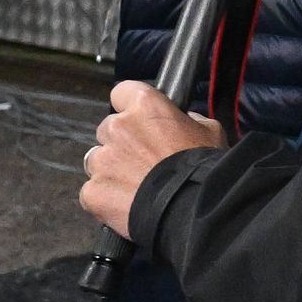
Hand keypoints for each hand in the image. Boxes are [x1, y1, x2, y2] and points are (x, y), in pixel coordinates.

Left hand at [77, 81, 224, 238]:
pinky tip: (125, 205)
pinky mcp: (92, 191)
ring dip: (111, 170)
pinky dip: (105, 198)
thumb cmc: (201, 169)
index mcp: (144, 105)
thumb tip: (184, 121)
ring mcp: (102, 160)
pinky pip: (92, 192)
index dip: (130, 106)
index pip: (122, 92)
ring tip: (134, 187)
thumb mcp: (209, 131)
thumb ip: (190, 120)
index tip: (139, 119)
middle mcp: (117, 127)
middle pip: (108, 129)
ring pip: (97, 160)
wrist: (189, 209)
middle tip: (142, 161)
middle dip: (121, 143)